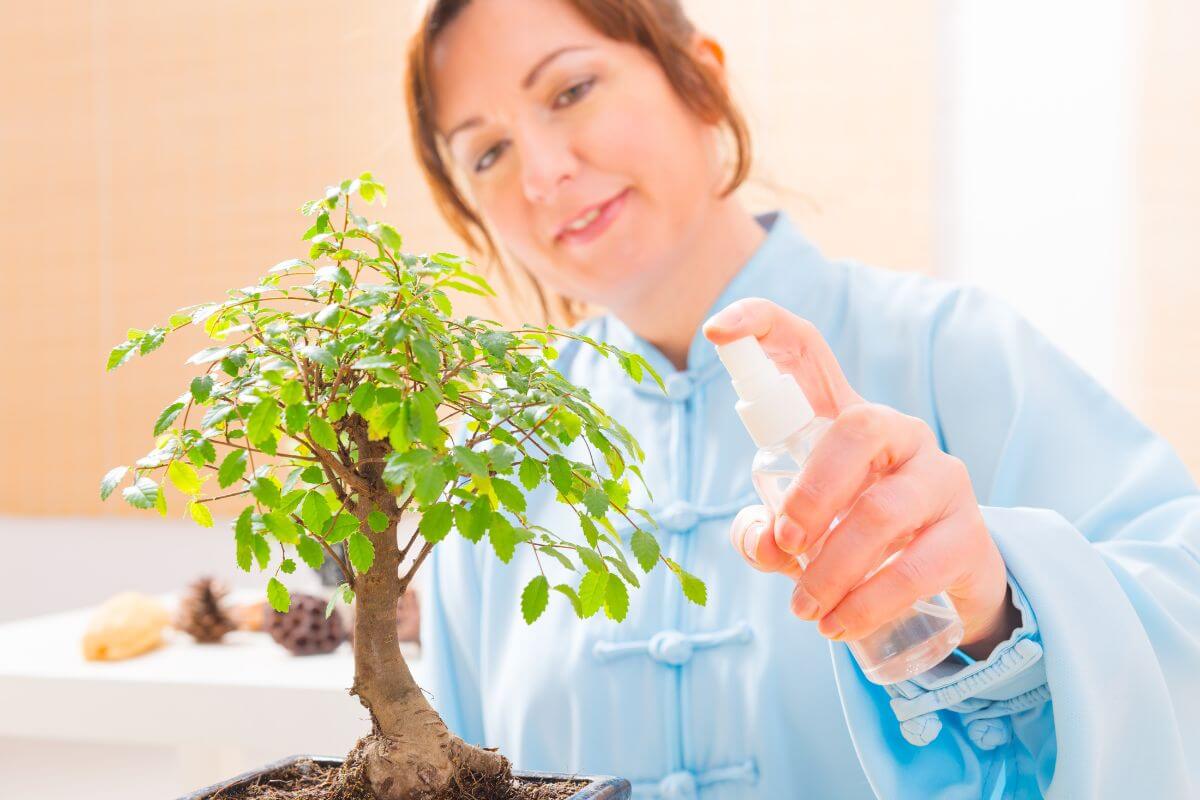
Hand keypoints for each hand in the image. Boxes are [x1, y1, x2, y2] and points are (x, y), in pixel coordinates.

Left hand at [703, 298, 1018, 656]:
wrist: (943, 582)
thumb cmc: (852, 540)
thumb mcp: (799, 532)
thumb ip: (764, 533)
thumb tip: (764, 543)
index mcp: (843, 419)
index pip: (807, 349)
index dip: (762, 327)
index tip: (717, 330)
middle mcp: (898, 433)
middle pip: (855, 430)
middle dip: (809, 493)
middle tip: (784, 546)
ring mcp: (941, 478)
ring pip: (882, 512)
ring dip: (831, 569)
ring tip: (805, 609)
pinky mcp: (968, 534)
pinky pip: (916, 567)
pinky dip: (868, 602)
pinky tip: (840, 626)